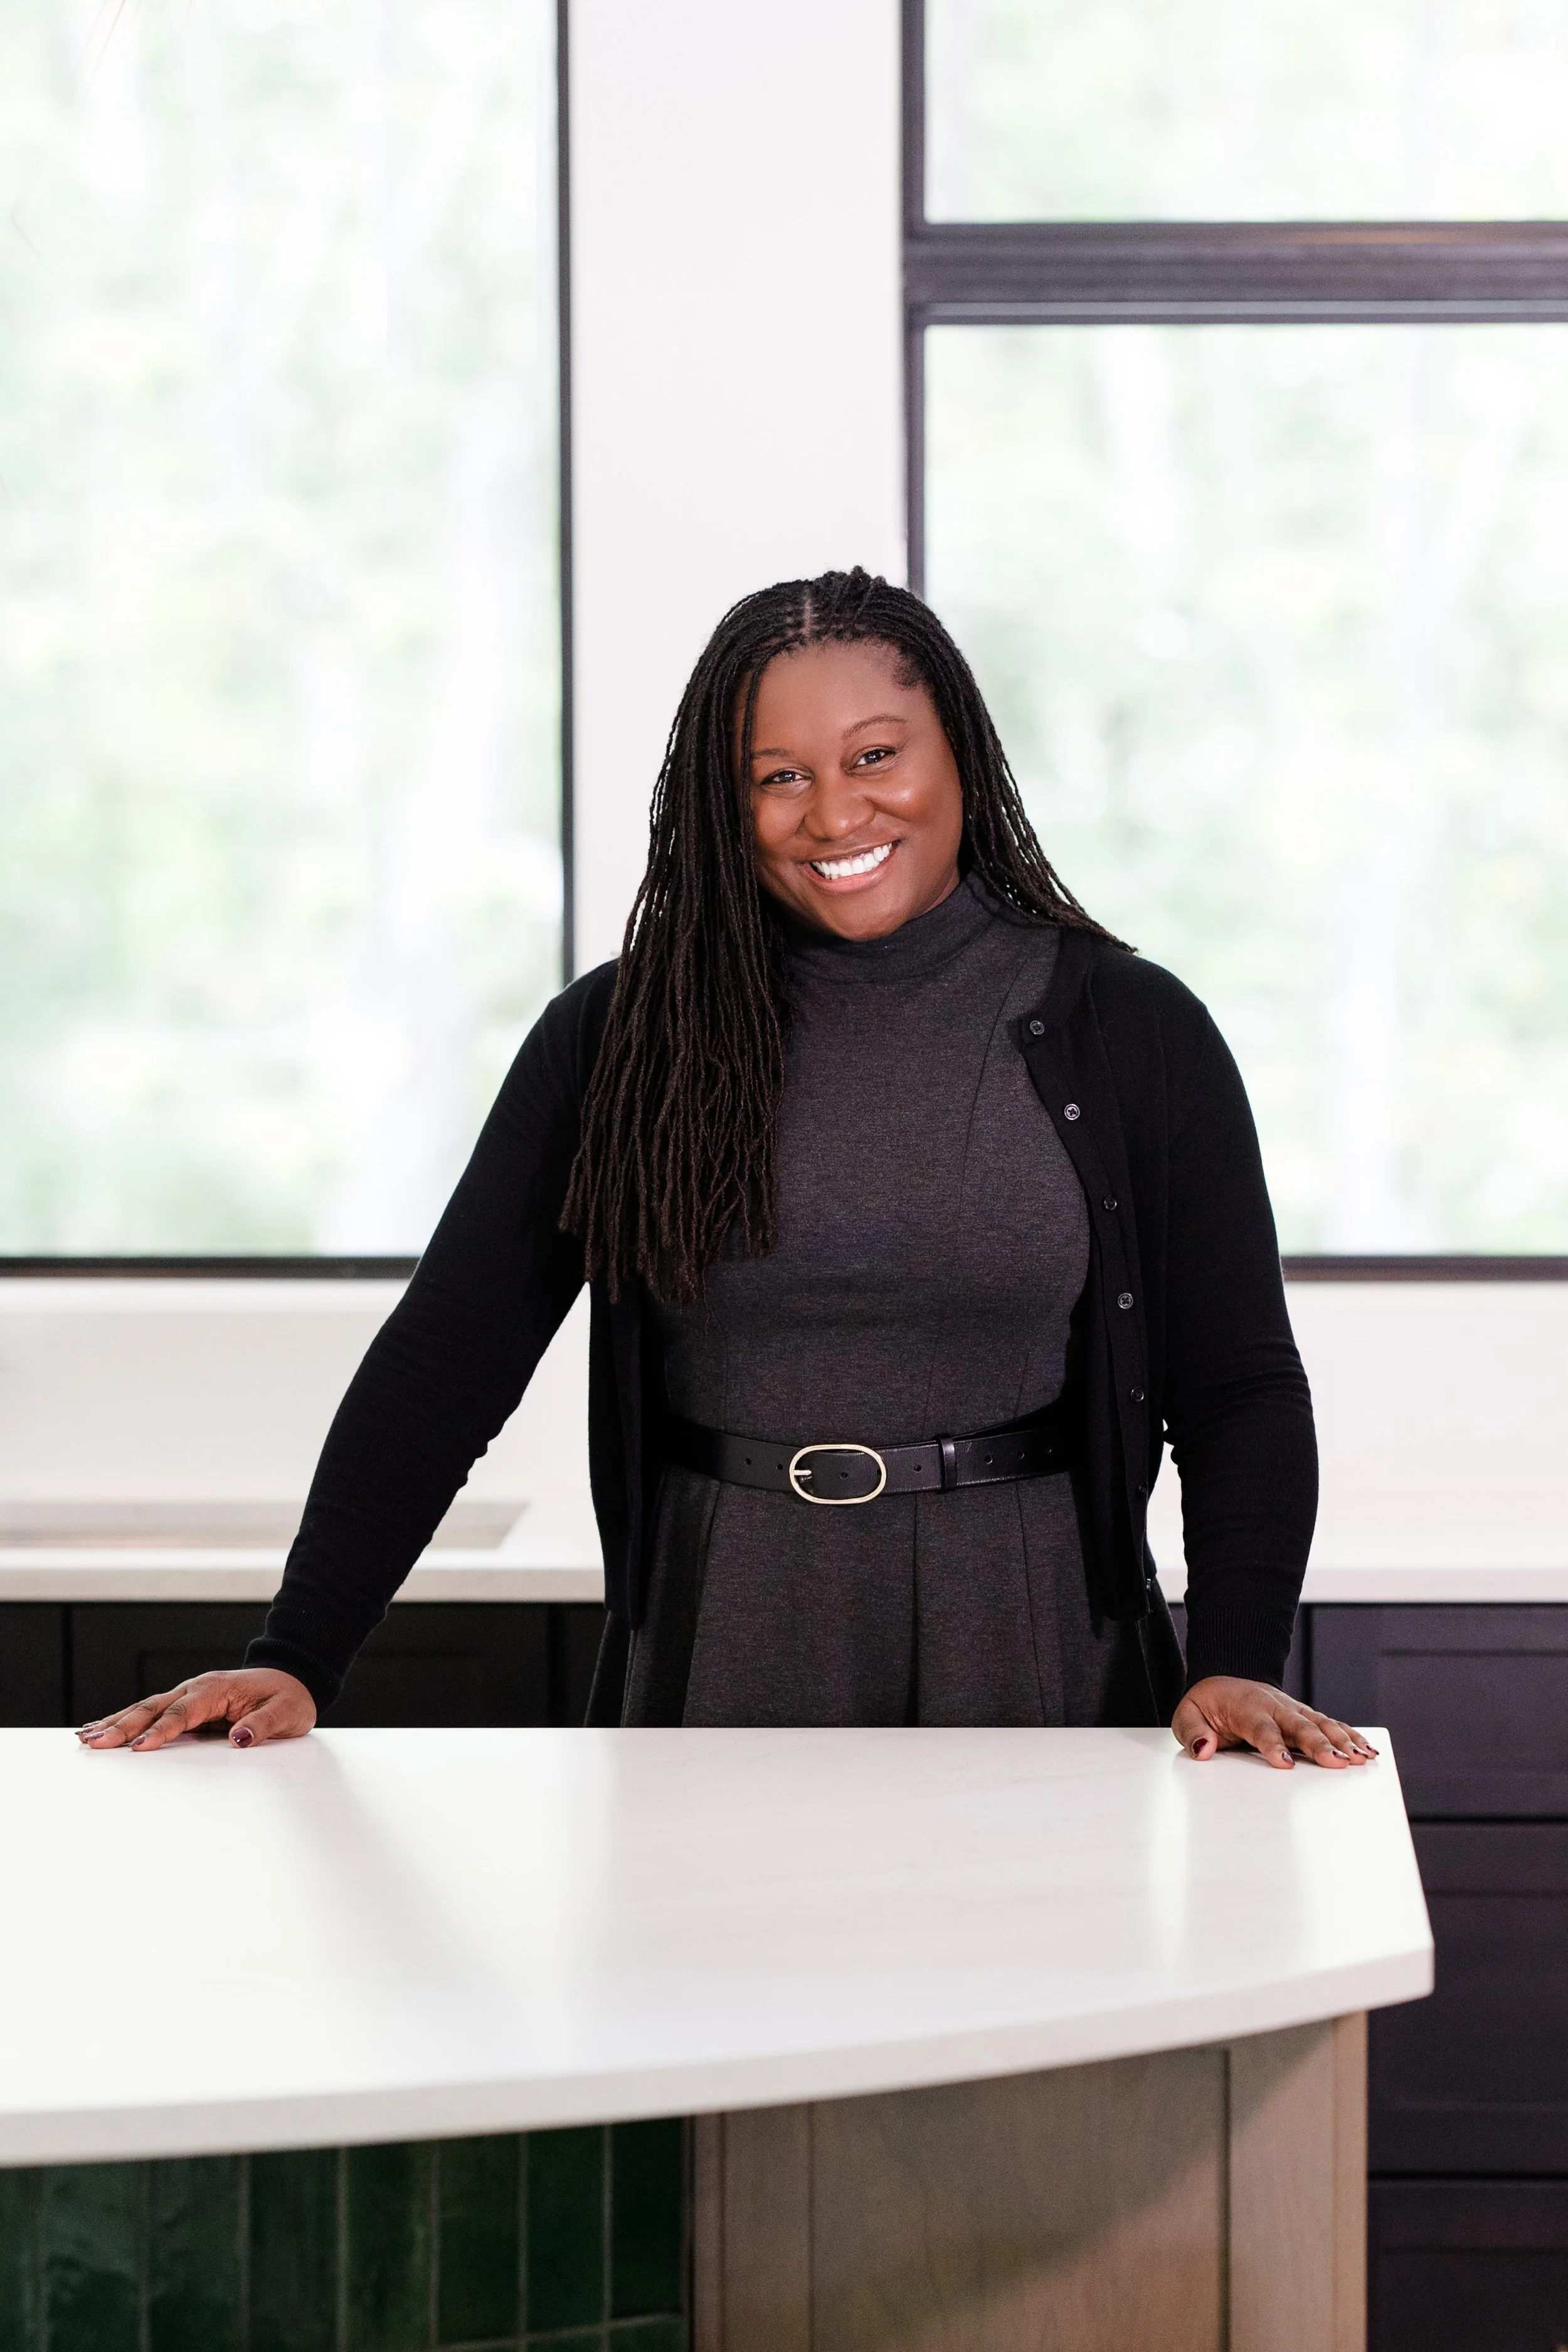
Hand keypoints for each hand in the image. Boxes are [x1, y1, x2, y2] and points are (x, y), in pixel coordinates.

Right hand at [77, 1668, 316, 1752]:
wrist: (293, 1678)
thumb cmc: (289, 1697)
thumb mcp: (287, 1713)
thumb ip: (264, 1724)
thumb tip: (240, 1738)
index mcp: (218, 1689)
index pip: (183, 1712)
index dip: (160, 1730)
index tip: (138, 1748)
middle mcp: (197, 1688)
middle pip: (154, 1708)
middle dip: (123, 1726)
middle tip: (93, 1743)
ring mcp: (189, 1695)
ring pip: (146, 1708)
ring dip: (116, 1722)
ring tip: (85, 1738)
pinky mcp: (186, 1705)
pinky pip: (152, 1713)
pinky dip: (127, 1720)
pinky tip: (103, 1728)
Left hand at [1172, 1676, 1377, 1770]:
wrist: (1224, 1678)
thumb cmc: (1207, 1703)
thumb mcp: (1186, 1714)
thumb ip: (1192, 1731)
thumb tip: (1203, 1749)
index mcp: (1246, 1706)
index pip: (1261, 1727)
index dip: (1273, 1744)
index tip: (1285, 1763)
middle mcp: (1275, 1706)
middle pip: (1300, 1725)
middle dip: (1319, 1744)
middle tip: (1337, 1763)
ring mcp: (1293, 1710)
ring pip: (1321, 1724)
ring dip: (1342, 1741)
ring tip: (1361, 1759)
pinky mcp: (1305, 1717)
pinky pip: (1331, 1724)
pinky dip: (1350, 1736)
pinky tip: (1367, 1750)